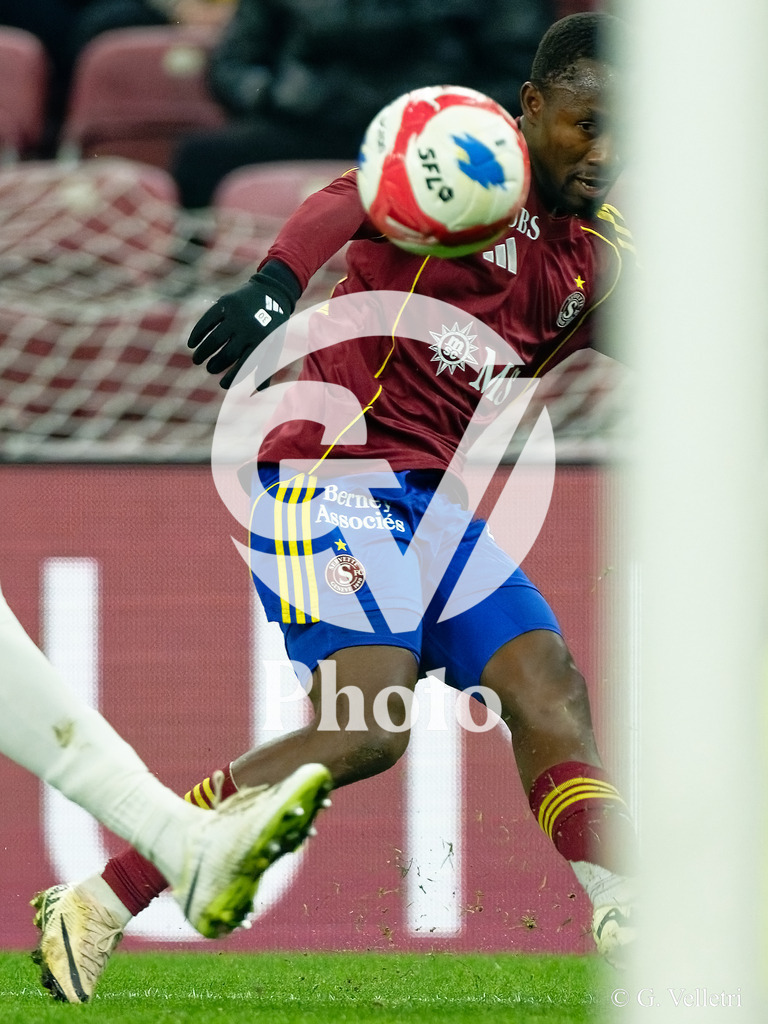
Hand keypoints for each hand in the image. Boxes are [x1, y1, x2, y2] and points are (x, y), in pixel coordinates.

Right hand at [188, 270, 294, 388]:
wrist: (271, 291)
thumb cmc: (273, 325)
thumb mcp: (275, 344)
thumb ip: (266, 366)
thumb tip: (260, 390)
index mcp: (261, 341)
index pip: (243, 366)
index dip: (231, 378)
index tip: (222, 385)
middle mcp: (248, 329)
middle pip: (226, 353)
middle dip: (215, 365)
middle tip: (209, 369)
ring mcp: (236, 315)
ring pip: (214, 339)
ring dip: (203, 352)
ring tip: (197, 360)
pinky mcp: (226, 303)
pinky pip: (207, 321)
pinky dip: (197, 333)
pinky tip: (192, 343)